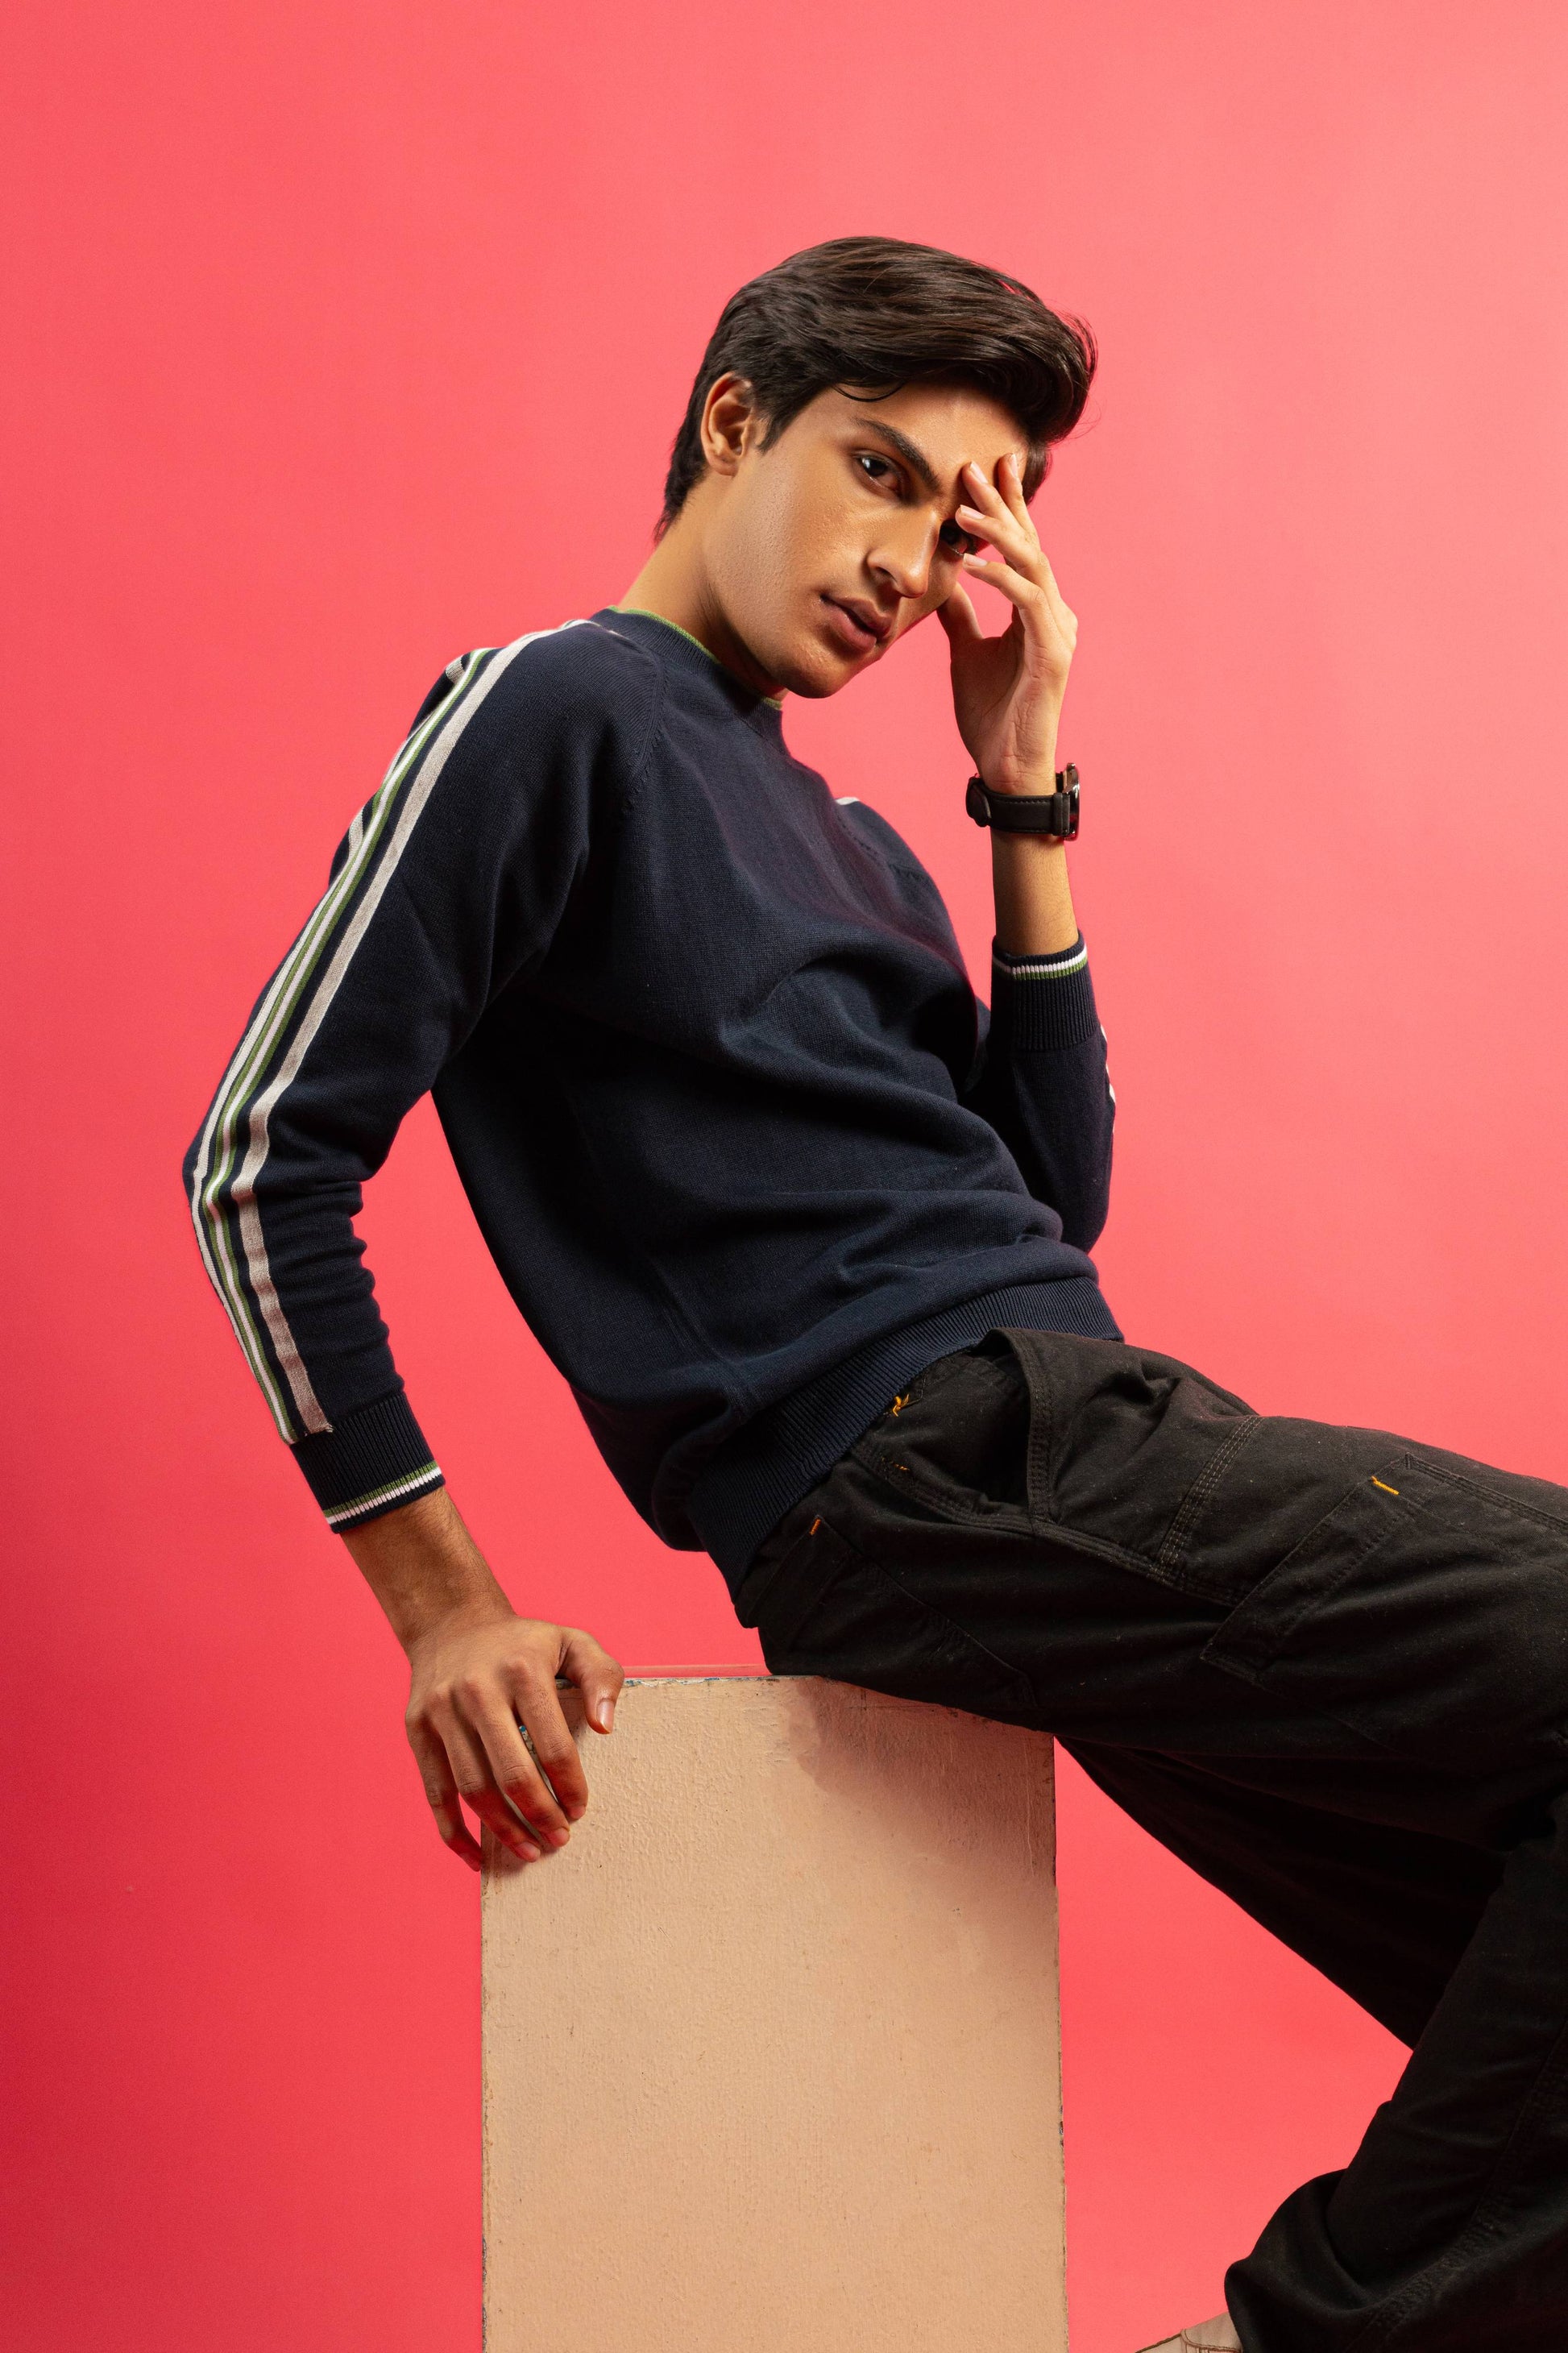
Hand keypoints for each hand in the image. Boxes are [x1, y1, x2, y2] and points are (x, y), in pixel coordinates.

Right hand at [404, 1604, 623, 1871]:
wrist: (451, 1623)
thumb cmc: (523, 1643)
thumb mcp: (572, 1642)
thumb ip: (601, 1676)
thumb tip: (605, 1726)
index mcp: (522, 1671)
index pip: (553, 1745)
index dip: (569, 1786)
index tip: (580, 1809)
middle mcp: (477, 1690)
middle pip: (511, 1773)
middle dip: (540, 1816)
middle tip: (560, 1839)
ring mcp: (441, 1711)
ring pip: (473, 1789)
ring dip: (503, 1830)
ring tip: (530, 1850)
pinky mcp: (416, 1729)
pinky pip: (435, 1792)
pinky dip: (453, 1832)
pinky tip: (475, 1857)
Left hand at [936, 452, 1077, 795]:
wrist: (1007, 768)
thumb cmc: (992, 715)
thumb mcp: (966, 652)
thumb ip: (961, 615)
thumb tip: (945, 580)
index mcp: (1036, 610)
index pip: (1020, 549)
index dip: (1005, 508)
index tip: (982, 470)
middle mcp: (1053, 613)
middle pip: (1029, 545)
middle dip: (1003, 504)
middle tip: (973, 467)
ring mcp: (1058, 632)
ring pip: (1031, 567)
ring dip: (998, 535)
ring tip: (964, 509)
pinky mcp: (1053, 653)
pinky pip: (1026, 604)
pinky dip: (999, 580)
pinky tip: (971, 564)